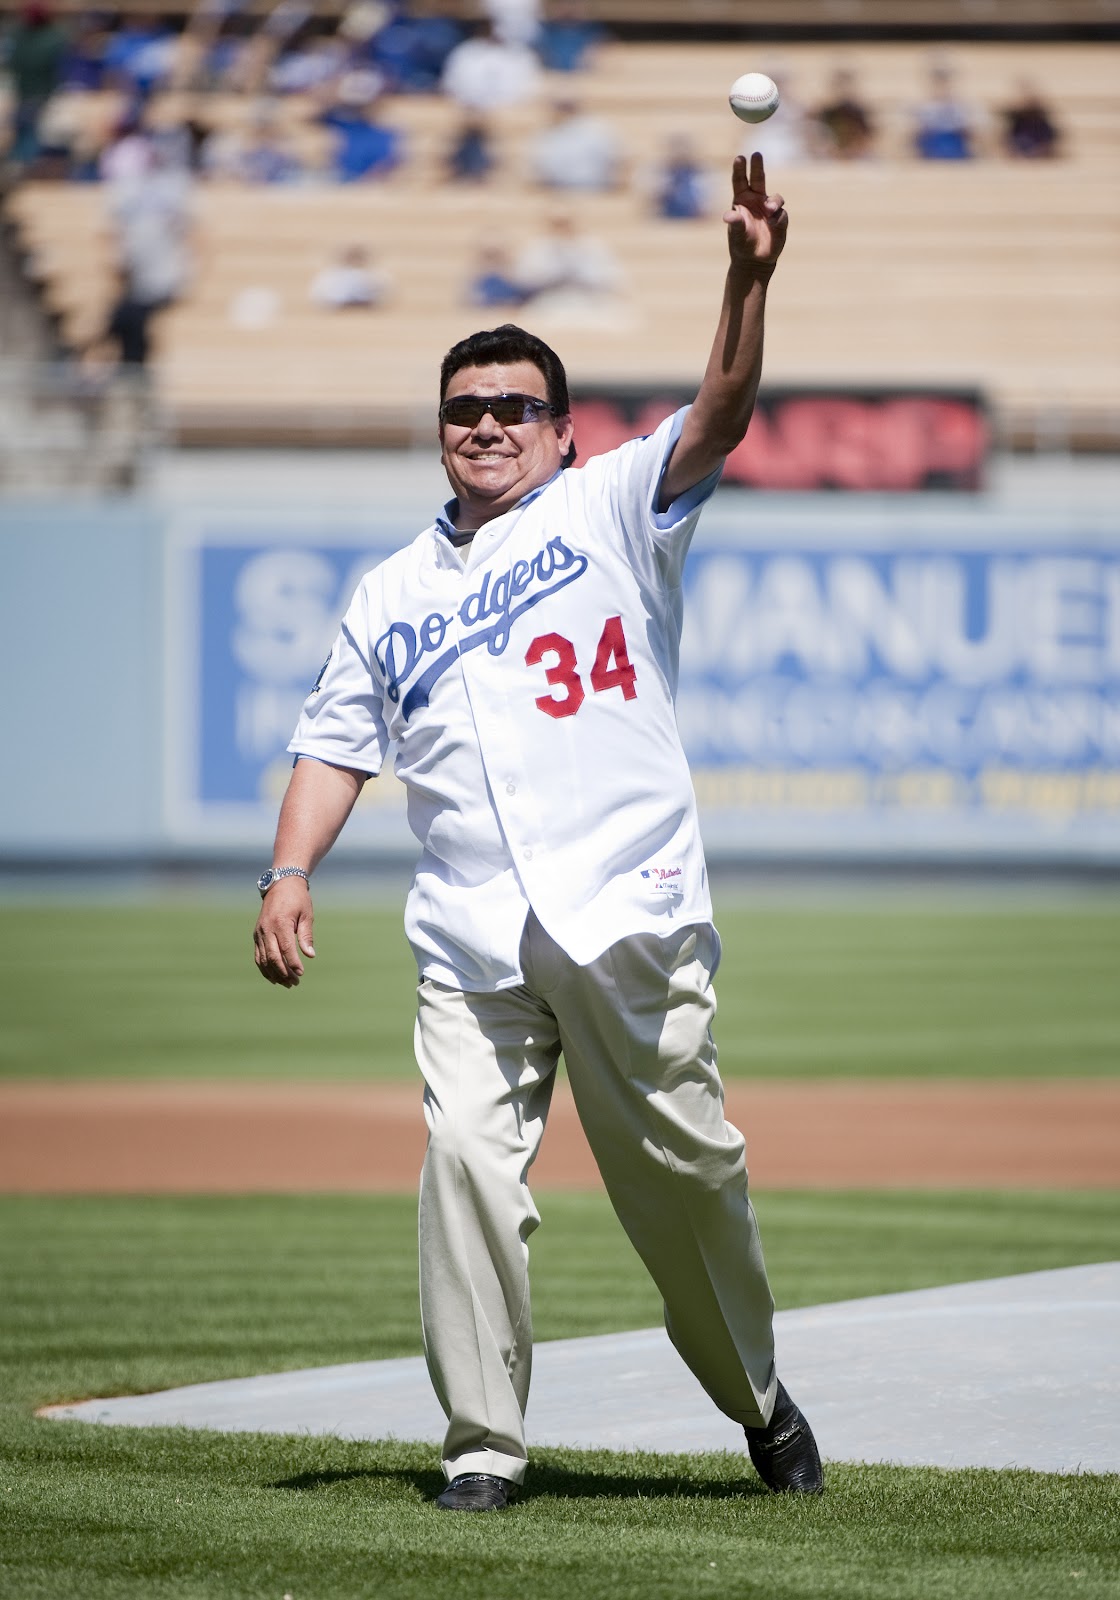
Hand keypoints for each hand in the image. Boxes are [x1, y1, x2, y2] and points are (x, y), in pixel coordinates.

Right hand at [253, 879, 314, 987]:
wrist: (280, 885)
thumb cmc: (297, 899)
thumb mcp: (306, 914)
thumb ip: (306, 935)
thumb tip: (310, 955)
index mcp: (280, 922)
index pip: (285, 948)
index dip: (293, 963)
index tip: (301, 973)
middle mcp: (267, 929)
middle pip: (272, 957)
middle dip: (284, 972)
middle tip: (295, 983)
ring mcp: (259, 933)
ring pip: (263, 959)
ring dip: (274, 973)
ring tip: (286, 984)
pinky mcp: (257, 935)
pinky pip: (258, 956)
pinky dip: (264, 968)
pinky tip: (274, 978)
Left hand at [724, 152, 787, 273]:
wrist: (755, 260)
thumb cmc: (741, 244)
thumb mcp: (737, 234)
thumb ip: (735, 223)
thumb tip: (728, 216)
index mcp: (742, 200)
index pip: (740, 181)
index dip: (740, 169)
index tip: (740, 158)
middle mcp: (756, 200)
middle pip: (758, 178)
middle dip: (758, 166)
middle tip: (756, 154)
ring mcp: (769, 208)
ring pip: (776, 198)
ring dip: (773, 203)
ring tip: (769, 211)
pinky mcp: (780, 219)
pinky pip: (782, 214)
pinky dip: (778, 219)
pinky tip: (773, 225)